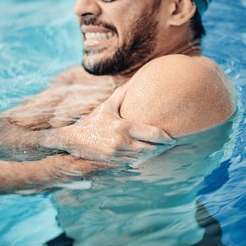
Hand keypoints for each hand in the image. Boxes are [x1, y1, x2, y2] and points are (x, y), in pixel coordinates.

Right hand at [44, 86, 174, 162]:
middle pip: (152, 148)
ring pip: (144, 157)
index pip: (153, 134)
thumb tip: (134, 82)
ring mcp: (118, 154)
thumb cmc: (92, 122)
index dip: (166, 137)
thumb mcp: (106, 107)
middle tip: (172, 144)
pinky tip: (148, 154)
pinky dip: (143, 159)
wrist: (72, 140)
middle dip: (163, 147)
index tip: (173, 137)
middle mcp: (123, 142)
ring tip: (162, 149)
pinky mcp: (114, 162)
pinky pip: (134, 162)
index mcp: (124, 126)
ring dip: (154, 154)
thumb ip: (121, 96)